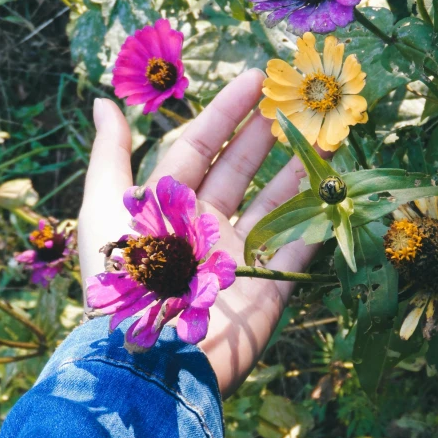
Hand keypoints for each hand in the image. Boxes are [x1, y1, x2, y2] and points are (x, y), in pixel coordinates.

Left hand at [78, 69, 315, 397]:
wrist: (155, 357)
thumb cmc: (127, 280)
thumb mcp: (105, 209)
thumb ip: (109, 157)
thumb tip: (102, 102)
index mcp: (169, 207)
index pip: (200, 148)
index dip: (226, 113)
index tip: (257, 80)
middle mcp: (204, 228)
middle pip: (240, 172)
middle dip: (264, 137)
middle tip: (294, 105)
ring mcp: (238, 258)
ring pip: (273, 206)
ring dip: (296, 173)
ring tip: (321, 139)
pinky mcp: (267, 288)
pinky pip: (298, 248)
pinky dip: (318, 222)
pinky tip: (335, 189)